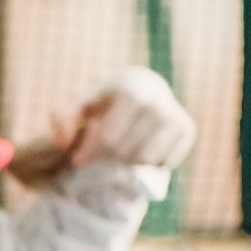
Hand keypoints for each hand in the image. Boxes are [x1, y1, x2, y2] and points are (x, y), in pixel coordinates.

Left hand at [48, 70, 196, 180]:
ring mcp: (176, 116)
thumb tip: (63, 142)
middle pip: (126, 153)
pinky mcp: (188, 129)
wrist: (145, 86)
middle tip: (98, 157)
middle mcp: (158, 103)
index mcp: (131, 93)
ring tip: (117, 152)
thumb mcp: (81, 103)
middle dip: (106, 160)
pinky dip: (148, 164)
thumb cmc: (106, 99)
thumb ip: (63, 119)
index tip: (77, 161)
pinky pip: (164, 164)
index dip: (89, 154)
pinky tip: (139, 149)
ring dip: (127, 164)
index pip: (109, 139)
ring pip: (145, 161)